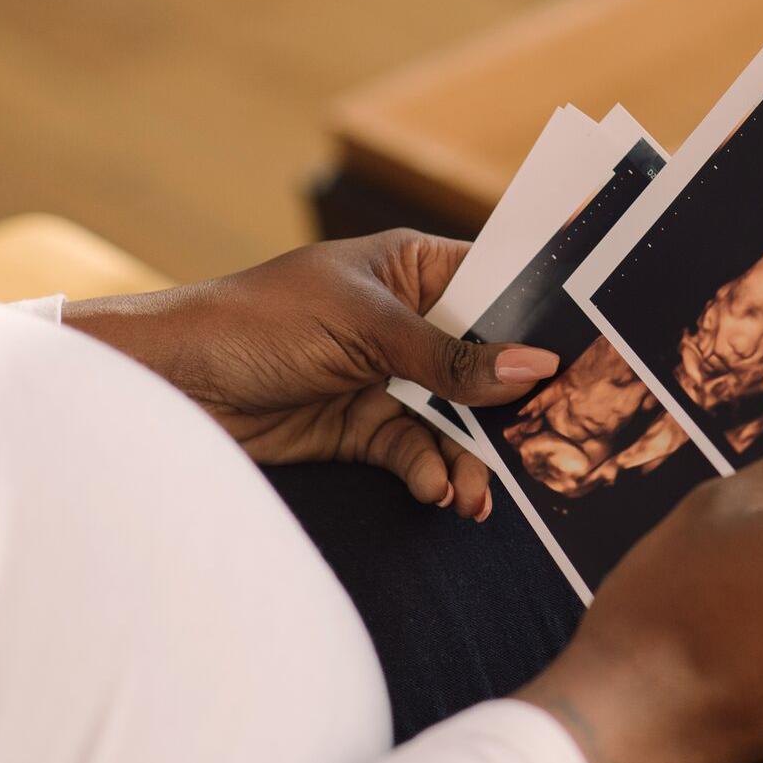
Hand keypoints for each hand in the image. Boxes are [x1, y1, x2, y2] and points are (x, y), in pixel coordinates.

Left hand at [64, 229, 558, 517]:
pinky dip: (431, 472)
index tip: (594, 351)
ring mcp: (382, 376)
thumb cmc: (258, 322)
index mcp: (409, 267)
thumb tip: (535, 367)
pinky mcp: (357, 427)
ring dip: (472, 455)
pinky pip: (415, 451)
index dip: (540, 316)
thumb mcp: (363, 330)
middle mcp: (404, 320)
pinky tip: (441, 493)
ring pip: (453, 418)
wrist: (169, 385)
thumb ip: (450, 356)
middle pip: (483, 361)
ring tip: (483, 495)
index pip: (494, 283)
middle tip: (557, 443)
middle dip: (513, 405)